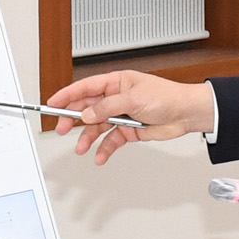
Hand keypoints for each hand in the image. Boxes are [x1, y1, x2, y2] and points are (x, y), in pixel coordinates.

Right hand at [43, 72, 214, 164]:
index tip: (52, 103)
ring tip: (81, 148)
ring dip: (88, 137)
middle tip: (61, 128)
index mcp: (116, 83)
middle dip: (73, 119)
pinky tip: (100, 155)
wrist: (186, 114)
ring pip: (97, 127)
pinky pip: (111, 140)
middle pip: (87, 108)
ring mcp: (122, 115)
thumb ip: (107, 107)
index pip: (85, 87)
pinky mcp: (129, 130)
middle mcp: (116, 98)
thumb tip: (87, 114)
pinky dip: (104, 148)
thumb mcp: (133, 99)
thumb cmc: (166, 97)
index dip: (67, 95)